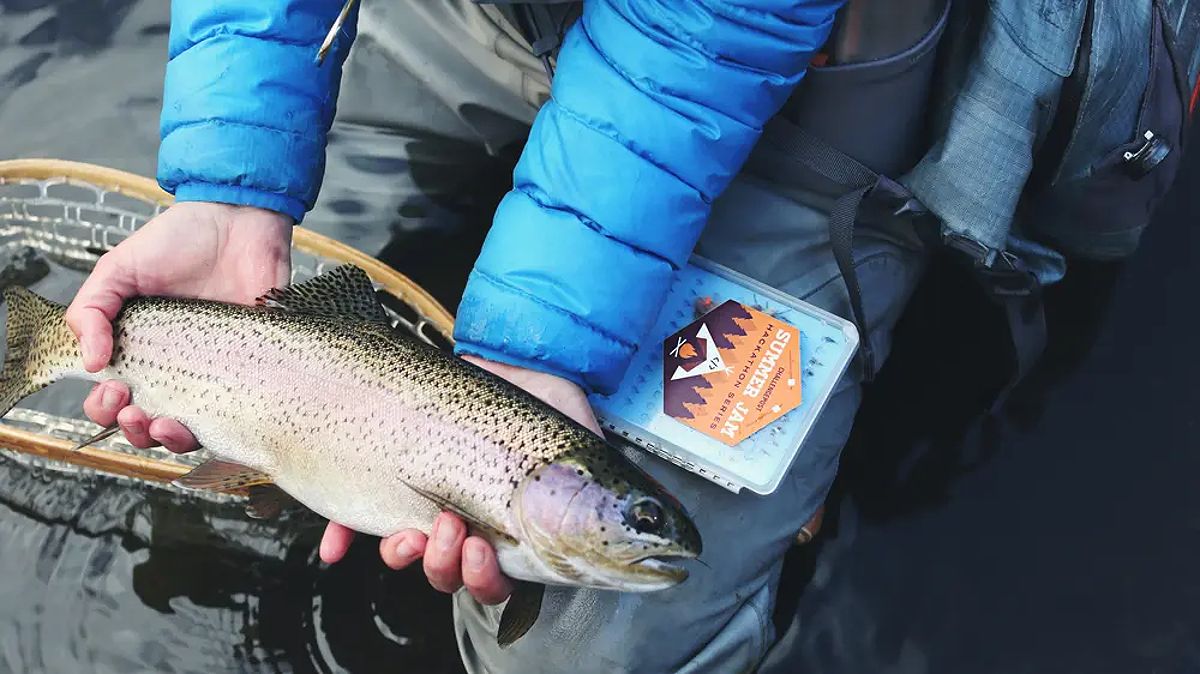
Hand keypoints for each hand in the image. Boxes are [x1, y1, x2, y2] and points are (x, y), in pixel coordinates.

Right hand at [66, 201, 292, 449]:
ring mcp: (215, 373)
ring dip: (169, 439)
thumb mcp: (119, 268)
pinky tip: (206, 417)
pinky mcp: (252, 370)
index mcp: (139, 350)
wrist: (239, 222)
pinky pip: (238, 414)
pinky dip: (219, 427)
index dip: (105, 409)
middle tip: (133, 408)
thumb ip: (92, 310)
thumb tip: (91, 363)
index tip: (113, 389)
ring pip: (190, 430)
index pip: (113, 399)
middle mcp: (175, 368)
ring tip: (162, 423)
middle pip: (147, 425)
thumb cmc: (179, 241)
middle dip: (132, 430)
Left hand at [320, 356, 603, 606]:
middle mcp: (472, 525)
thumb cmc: (545, 397)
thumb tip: (621, 504)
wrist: (505, 353)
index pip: (503, 580)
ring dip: (406, 554)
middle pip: (452, 576)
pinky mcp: (392, 482)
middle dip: (445, 566)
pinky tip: (336, 545)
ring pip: (409, 554)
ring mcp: (430, 506)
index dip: (486, 582)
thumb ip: (587, 466)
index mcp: (516, 528)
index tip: (481, 554)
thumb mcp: (573, 430)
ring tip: (410, 526)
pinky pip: (360, 521)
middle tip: (450, 530)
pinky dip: (345, 536)